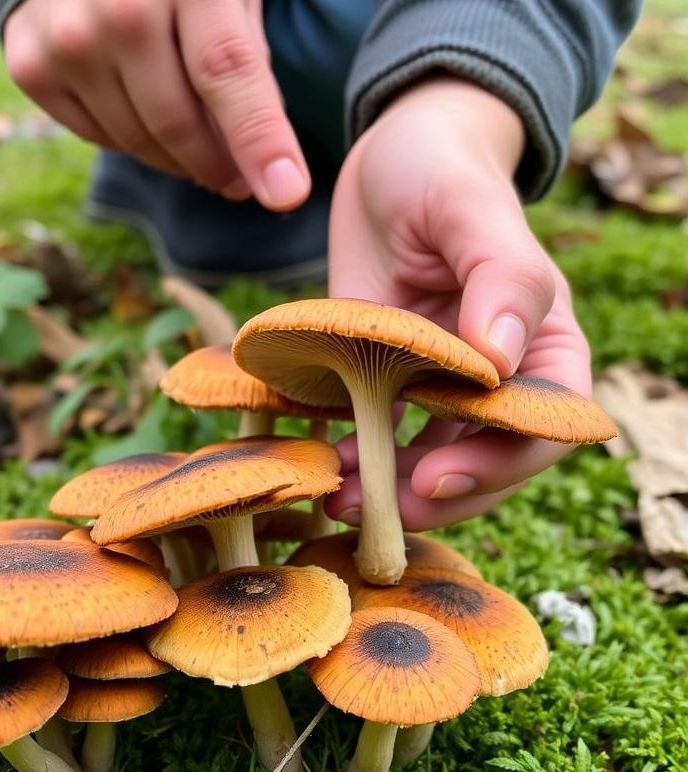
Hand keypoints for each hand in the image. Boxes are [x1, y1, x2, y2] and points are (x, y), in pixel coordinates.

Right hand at [3, 0, 309, 209]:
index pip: (227, 71)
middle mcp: (116, 5)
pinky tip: (142, 108)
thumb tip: (264, 161)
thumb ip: (247, 59)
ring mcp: (66, 38)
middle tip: (239, 179)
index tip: (286, 192)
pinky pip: (98, 137)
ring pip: (137, 142)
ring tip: (195, 142)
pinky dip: (130, 138)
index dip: (259, 139)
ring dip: (177, 158)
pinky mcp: (31, 66)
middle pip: (178, 123)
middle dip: (219, 166)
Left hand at [325, 78, 589, 529]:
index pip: (544, 423)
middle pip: (485, 460)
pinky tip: (328, 462)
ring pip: (431, 460)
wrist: (389, 161)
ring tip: (341, 501)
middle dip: (434, 495)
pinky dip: (359, 457)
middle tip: (374, 510)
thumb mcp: (471, 209)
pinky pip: (382, 434)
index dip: (497, 462)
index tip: (434, 476)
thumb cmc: (443, 169)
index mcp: (543, 343)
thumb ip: (501, 277)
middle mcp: (498, 376)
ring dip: (390, 490)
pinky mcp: (389, 381)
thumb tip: (502, 359)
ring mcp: (440, 385)